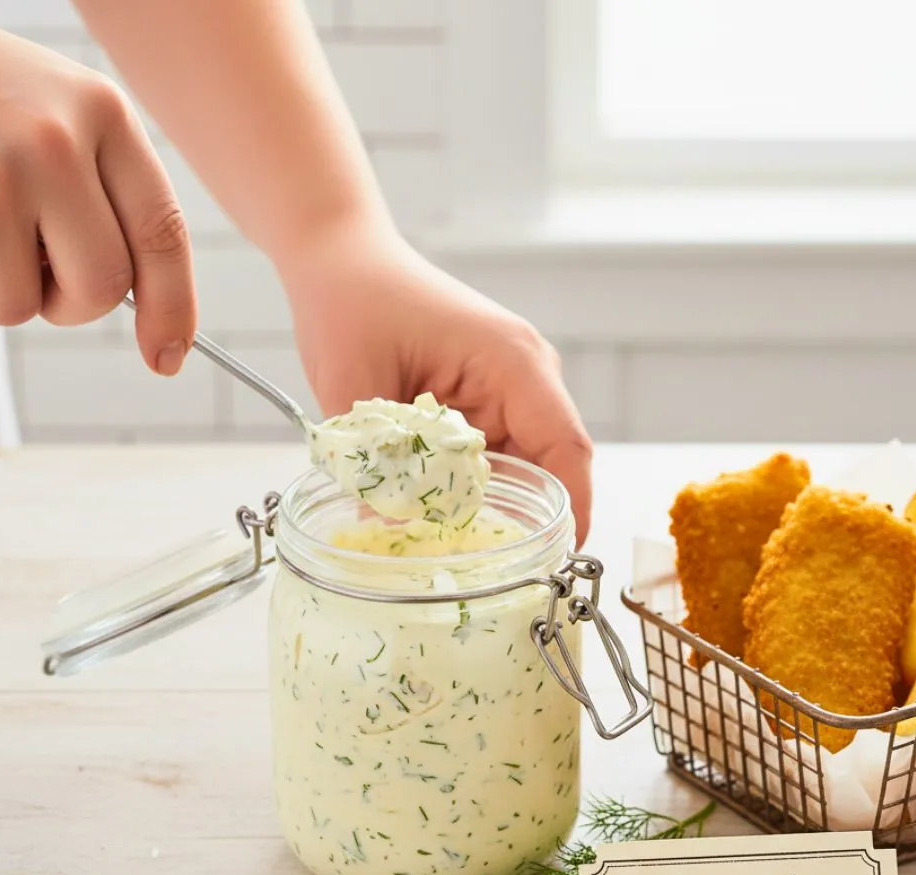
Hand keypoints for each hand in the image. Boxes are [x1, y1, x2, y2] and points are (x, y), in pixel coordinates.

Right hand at [0, 17, 194, 372]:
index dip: (172, 309)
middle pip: (101, 288)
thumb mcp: (61, 111)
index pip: (161, 235)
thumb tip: (150, 310)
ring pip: (21, 305)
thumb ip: (108, 193)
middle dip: (70, 302)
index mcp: (102, 113)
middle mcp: (54, 142)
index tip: (167, 356)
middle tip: (35, 266)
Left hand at [279, 218, 593, 544]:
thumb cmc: (354, 299)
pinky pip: (492, 455)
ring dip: (496, 507)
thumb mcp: (354, 385)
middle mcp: (524, 375)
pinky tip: (442, 516)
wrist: (342, 258)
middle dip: (528, 521)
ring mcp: (507, 387)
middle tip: (495, 574)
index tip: (559, 562)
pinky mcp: (484, 399)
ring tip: (461, 552)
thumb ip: (375, 462)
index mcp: (513, 362)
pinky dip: (473, 488)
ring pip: (520, 466)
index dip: (572, 509)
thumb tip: (386, 533)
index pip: (566, 447)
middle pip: (550, 465)